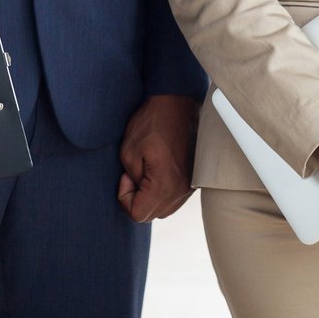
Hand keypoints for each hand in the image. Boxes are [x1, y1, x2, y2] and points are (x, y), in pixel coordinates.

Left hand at [117, 94, 198, 221]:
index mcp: (164, 186)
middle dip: (137, 198)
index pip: (138, 214)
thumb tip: (137, 188)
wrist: (176, 103)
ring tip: (146, 170)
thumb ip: (130, 180)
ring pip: (163, 208)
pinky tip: (158, 170)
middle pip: (151, 214)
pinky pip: (174, 198)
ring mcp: (189, 186)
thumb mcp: (128, 151)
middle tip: (134, 173)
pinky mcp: (193, 179)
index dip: (125, 197)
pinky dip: (163, 191)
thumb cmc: (151, 123)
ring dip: (150, 196)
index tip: (126, 176)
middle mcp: (180, 191)